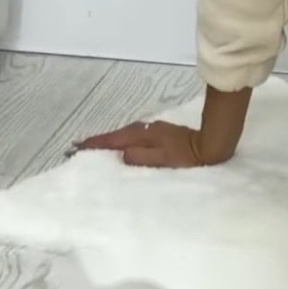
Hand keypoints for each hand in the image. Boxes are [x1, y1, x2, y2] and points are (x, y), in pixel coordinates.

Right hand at [70, 120, 218, 167]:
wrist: (211, 145)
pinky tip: (123, 146)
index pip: (114, 140)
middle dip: (99, 141)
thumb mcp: (162, 159)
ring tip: (96, 148)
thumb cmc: (187, 156)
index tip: (76, 147)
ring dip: (111, 140)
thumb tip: (122, 154)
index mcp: (144, 136)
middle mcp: (146, 129)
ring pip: (126, 135)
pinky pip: (136, 137)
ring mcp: (154, 130)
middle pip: (118, 135)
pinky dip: (124, 140)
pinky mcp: (162, 134)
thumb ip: (140, 157)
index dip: (95, 144)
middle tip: (80, 147)